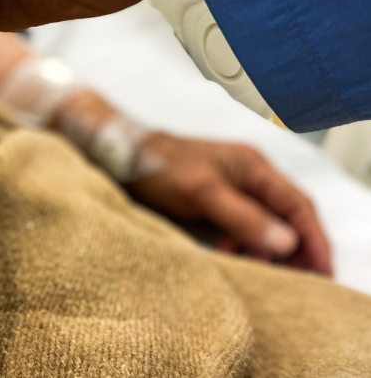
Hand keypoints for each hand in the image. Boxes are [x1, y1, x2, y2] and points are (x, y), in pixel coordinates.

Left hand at [129, 134, 331, 275]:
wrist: (119, 158)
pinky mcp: (212, 206)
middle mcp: (247, 179)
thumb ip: (243, 216)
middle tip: (303, 284)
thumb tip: (287, 242)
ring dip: (267, 251)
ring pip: (263, 226)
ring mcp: (230, 192)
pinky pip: (239, 231)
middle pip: (287, 218)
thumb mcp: (202, 192)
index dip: (314, 239)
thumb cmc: (158, 166)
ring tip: (266, 275)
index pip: (298, 205)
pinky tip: (232, 259)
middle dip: (297, 250)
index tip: (323, 271)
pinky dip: (242, 248)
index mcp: (253, 168)